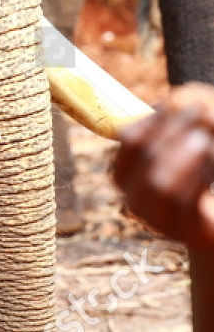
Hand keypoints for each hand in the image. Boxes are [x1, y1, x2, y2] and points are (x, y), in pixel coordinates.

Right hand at [113, 84, 213, 251]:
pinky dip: (197, 179)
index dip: (155, 118)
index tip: (182, 100)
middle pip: (145, 157)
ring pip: (158, 182)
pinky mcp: (180, 232)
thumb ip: (184, 114)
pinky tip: (210, 167)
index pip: (130, 139)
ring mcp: (154, 218)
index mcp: (127, 172)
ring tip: (203, 140)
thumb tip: (181, 99)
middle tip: (201, 111)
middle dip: (173, 130)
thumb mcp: (191, 138)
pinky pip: (183, 204)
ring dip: (182, 156)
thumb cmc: (202, 172)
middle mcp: (133, 197)